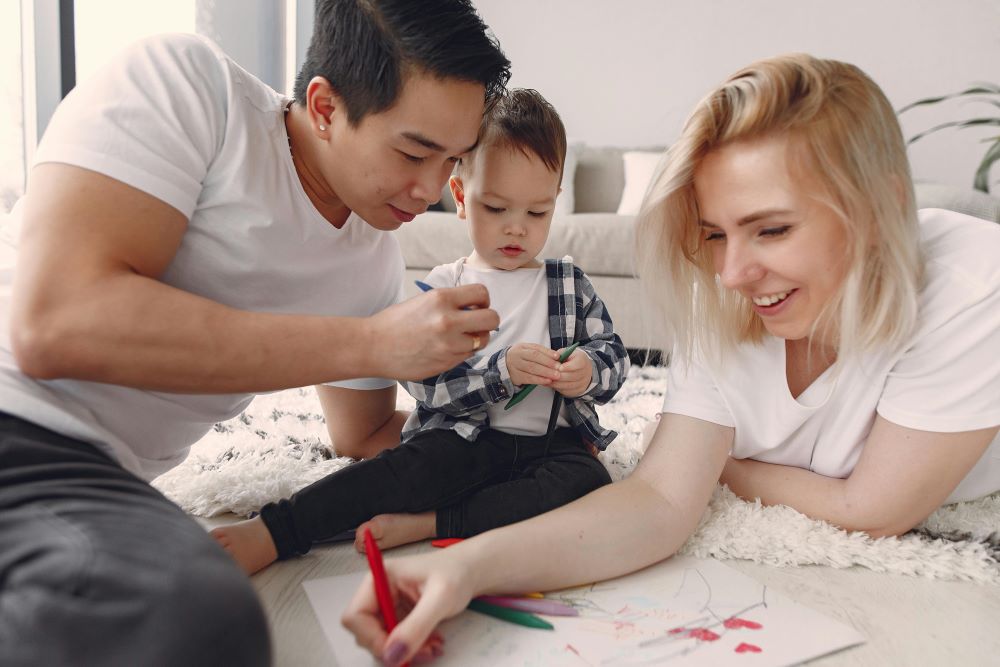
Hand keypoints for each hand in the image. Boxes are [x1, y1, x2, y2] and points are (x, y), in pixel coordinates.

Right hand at [341, 550, 473, 665]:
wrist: (471, 572)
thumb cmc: (456, 572)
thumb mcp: (440, 598)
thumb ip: (416, 626)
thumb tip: (393, 654)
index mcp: (381, 577)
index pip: (355, 615)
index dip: (371, 637)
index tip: (395, 650)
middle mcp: (380, 592)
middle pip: (365, 632)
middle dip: (392, 647)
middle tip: (420, 651)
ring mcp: (389, 605)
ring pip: (382, 641)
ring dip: (405, 650)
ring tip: (432, 647)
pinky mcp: (399, 617)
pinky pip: (396, 642)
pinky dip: (413, 648)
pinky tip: (432, 643)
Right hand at [366, 285, 499, 380]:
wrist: (372, 347)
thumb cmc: (394, 323)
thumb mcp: (423, 301)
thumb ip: (449, 302)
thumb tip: (474, 307)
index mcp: (441, 298)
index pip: (482, 293)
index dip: (483, 300)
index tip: (476, 306)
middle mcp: (448, 320)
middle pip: (492, 318)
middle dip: (488, 321)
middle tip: (476, 324)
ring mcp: (449, 344)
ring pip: (482, 340)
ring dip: (475, 339)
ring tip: (458, 338)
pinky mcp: (447, 362)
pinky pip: (468, 355)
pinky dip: (462, 352)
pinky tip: (445, 349)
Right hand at [505, 343, 561, 387]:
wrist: (504, 367)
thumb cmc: (522, 358)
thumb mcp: (528, 351)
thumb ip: (541, 353)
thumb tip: (557, 356)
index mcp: (522, 347)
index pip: (536, 349)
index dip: (548, 353)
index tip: (558, 357)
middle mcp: (517, 355)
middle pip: (534, 358)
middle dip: (548, 363)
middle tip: (559, 368)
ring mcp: (515, 366)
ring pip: (532, 368)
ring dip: (545, 372)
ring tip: (556, 376)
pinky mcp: (515, 376)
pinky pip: (528, 378)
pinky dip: (539, 380)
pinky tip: (547, 381)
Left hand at [550, 348, 591, 397]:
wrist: (582, 369)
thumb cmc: (572, 360)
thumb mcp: (568, 353)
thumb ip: (561, 354)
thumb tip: (553, 358)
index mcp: (583, 361)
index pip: (577, 364)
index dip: (567, 367)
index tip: (559, 367)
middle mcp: (585, 373)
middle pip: (571, 376)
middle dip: (558, 375)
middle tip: (548, 374)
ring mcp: (582, 383)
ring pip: (567, 385)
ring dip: (555, 383)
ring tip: (547, 379)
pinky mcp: (578, 391)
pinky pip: (566, 391)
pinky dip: (557, 388)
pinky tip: (550, 383)